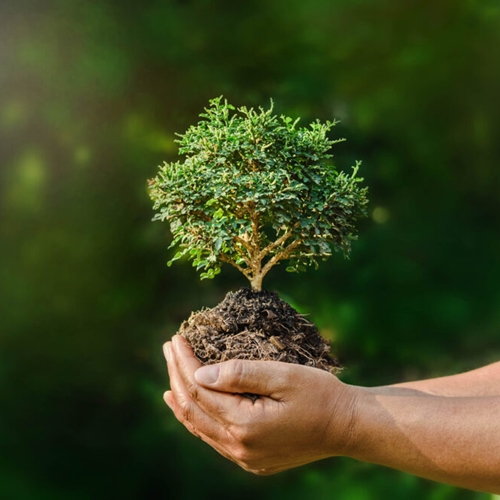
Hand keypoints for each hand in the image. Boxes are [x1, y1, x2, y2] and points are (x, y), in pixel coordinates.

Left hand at [163, 335, 358, 474]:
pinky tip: (192, 407)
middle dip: (177, 376)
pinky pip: (214, 438)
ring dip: (183, 398)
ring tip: (170, 377)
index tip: (175, 338)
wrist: (347, 426)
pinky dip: (198, 418)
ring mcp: (245, 457)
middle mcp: (240, 447)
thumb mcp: (282, 376)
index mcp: (246, 425)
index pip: (200, 390)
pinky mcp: (253, 459)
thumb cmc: (319, 394)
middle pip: (194, 409)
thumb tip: (199, 373)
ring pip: (200, 427)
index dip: (184, 362)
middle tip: (168, 348)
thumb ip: (240, 374)